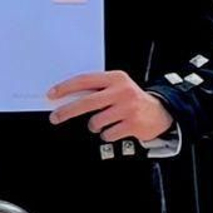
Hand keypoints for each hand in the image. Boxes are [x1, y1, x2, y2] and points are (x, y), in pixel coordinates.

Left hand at [46, 70, 174, 144]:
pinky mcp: (132, 124)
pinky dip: (108, 134)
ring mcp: (128, 108)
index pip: (85, 80)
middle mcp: (122, 91)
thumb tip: (67, 99)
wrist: (159, 112)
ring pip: (95, 122)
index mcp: (115, 78)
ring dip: (96, 125)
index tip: (52, 95)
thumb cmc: (131, 100)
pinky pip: (107, 134)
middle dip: (67, 111)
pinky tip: (117, 128)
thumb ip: (96, 90)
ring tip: (106, 121)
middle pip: (86, 102)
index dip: (66, 88)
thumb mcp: (117, 87)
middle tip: (56, 117)